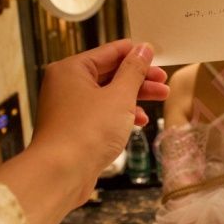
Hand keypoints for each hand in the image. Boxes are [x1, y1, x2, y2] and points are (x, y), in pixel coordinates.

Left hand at [34, 39, 168, 182]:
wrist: (61, 173)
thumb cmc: (87, 132)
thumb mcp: (119, 96)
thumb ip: (134, 71)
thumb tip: (143, 50)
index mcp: (71, 69)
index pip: (109, 51)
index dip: (136, 54)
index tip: (157, 58)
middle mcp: (65, 85)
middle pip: (109, 73)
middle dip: (139, 79)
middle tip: (163, 83)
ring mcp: (68, 108)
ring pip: (106, 94)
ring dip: (133, 96)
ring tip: (160, 99)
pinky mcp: (72, 129)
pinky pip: (100, 113)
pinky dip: (120, 114)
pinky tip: (139, 121)